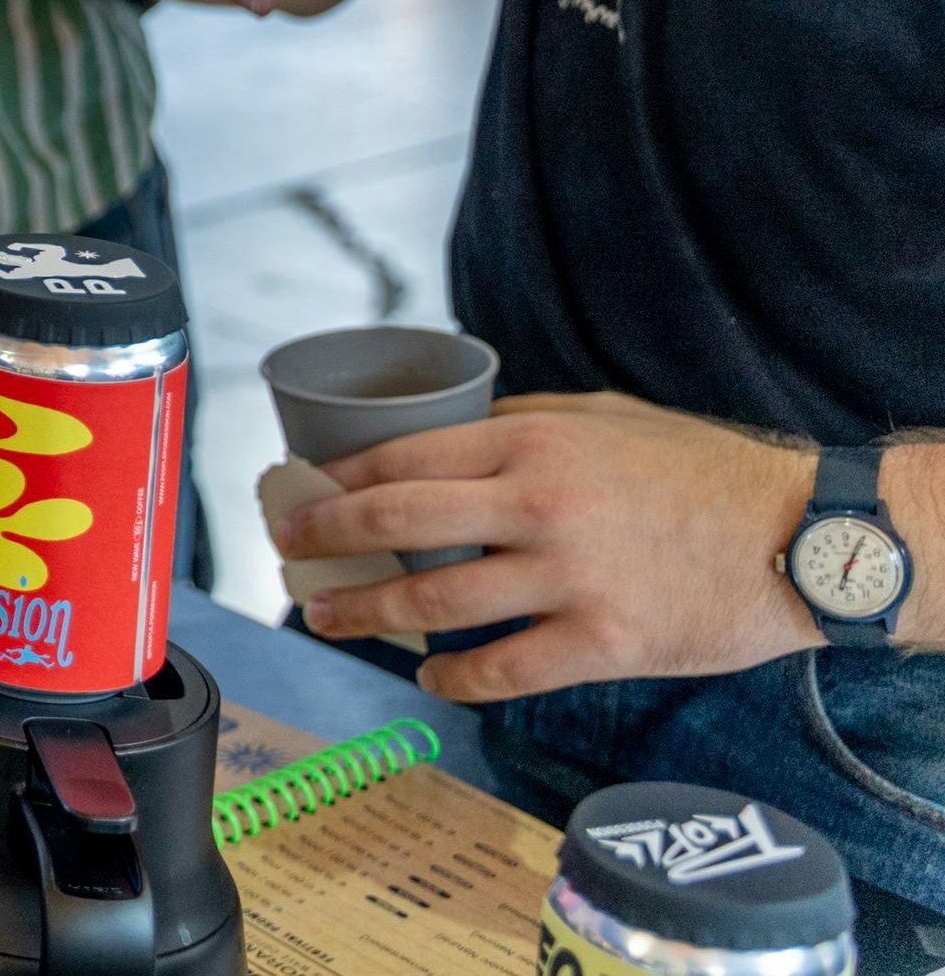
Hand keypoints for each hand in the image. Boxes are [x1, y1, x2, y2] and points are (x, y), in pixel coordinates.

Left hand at [275, 393, 817, 703]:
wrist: (806, 537)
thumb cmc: (705, 471)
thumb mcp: (605, 416)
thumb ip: (522, 420)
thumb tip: (442, 428)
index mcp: (530, 440)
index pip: (400, 458)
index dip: (335, 479)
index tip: (298, 492)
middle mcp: (538, 505)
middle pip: (394, 523)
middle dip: (322, 540)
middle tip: (287, 553)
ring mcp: (569, 578)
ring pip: (433, 604)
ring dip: (365, 615)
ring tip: (327, 618)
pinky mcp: (605, 642)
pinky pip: (503, 671)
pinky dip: (452, 677)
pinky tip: (427, 675)